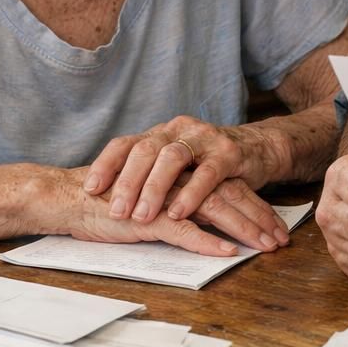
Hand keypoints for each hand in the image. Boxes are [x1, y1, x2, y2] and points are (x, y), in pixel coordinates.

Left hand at [82, 116, 287, 251]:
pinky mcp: (228, 153)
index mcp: (159, 132)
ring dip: (155, 189)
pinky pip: (207, 173)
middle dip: (128, 182)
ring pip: (173, 158)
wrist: (257, 149)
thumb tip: (104, 198)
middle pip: (145, 150)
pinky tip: (179, 212)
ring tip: (142, 216)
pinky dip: (191, 193)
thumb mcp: (173, 166)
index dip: (106, 165)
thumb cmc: (207, 163)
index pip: (124, 144)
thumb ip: (147, 175)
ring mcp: (204, 138)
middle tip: (115, 210)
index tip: (89, 189)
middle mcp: (178, 130)